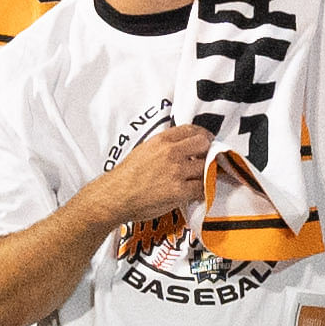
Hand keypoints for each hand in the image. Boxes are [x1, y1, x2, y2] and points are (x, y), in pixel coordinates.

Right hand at [96, 122, 212, 227]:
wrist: (116, 196)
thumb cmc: (126, 176)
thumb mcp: (144, 150)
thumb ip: (164, 146)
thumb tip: (181, 147)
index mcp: (161, 141)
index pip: (191, 129)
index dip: (203, 135)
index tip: (206, 141)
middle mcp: (171, 153)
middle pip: (204, 145)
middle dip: (209, 151)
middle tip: (208, 159)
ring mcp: (177, 172)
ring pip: (206, 167)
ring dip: (207, 173)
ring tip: (203, 178)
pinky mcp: (180, 191)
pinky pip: (202, 188)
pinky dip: (204, 190)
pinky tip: (198, 192)